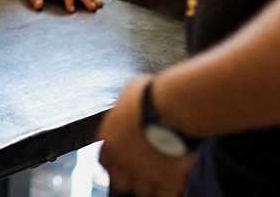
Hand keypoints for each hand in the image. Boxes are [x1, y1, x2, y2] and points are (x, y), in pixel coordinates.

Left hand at [98, 76, 194, 196]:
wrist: (174, 106)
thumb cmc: (153, 94)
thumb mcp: (130, 93)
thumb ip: (126, 108)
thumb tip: (130, 105)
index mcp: (109, 140)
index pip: (105, 162)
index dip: (115, 163)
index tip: (124, 163)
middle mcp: (121, 161)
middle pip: (121, 182)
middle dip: (131, 177)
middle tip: (143, 170)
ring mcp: (143, 173)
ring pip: (142, 192)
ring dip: (150, 184)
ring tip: (161, 174)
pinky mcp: (165, 180)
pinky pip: (164, 195)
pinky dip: (169, 190)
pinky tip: (175, 182)